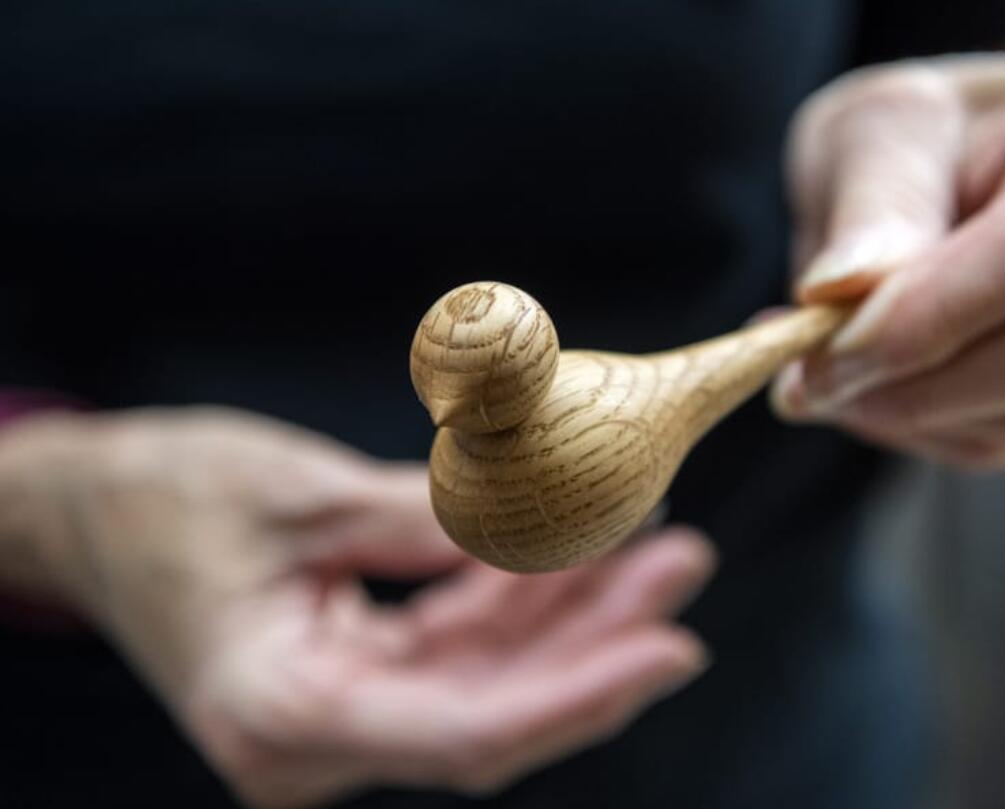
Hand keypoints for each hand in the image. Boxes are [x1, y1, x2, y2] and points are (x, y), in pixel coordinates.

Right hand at [3, 408, 713, 806]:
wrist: (93, 511)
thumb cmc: (164, 501)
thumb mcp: (301, 496)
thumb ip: (427, 521)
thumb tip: (546, 522)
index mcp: (283, 713)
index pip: (464, 733)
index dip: (578, 696)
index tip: (668, 649)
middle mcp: (318, 738)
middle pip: (496, 706)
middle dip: (599, 640)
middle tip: (680, 566)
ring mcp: (343, 712)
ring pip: (491, 676)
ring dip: (574, 614)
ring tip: (656, 546)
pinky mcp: (362, 675)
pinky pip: (461, 644)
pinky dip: (521, 597)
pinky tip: (580, 549)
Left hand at [775, 51, 1004, 467]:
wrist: (940, 173)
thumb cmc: (913, 138)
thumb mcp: (873, 130)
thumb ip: (870, 205)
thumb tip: (843, 292)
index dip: (940, 309)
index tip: (829, 344)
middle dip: (922, 379)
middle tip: (804, 378)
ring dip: (910, 411)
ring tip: (826, 369)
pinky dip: (925, 426)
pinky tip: (876, 383)